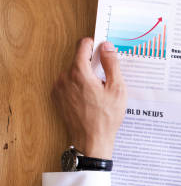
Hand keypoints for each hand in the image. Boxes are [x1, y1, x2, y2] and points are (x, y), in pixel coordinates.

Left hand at [52, 38, 126, 159]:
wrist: (91, 140)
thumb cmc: (106, 117)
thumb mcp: (117, 88)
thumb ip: (111, 64)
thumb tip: (107, 47)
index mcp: (78, 72)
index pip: (83, 45)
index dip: (95, 45)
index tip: (103, 49)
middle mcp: (64, 78)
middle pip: (79, 60)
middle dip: (93, 64)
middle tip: (106, 78)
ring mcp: (59, 88)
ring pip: (74, 72)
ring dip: (86, 76)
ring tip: (99, 91)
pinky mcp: (57, 98)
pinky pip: (69, 84)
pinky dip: (79, 86)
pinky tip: (91, 98)